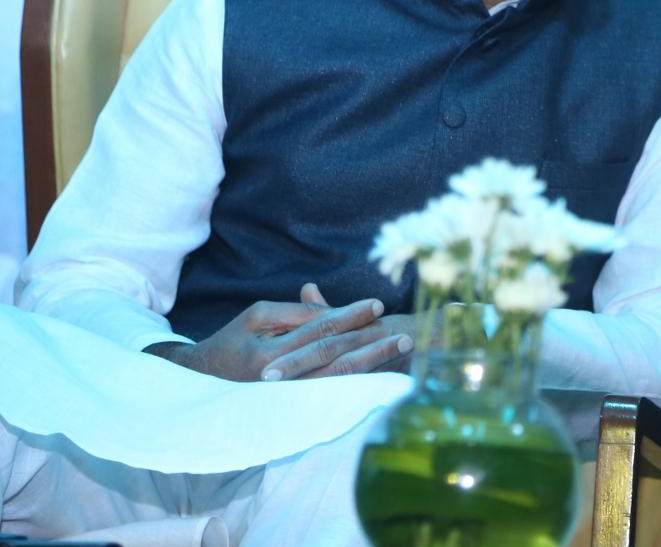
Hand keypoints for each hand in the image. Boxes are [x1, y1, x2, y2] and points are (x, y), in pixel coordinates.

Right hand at [144, 283, 412, 381]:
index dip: (350, 317)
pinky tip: (382, 375)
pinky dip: (358, 383)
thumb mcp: (255, 317)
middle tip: (405, 334)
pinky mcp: (295, 410)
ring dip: (372, 365)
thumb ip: (294, 313)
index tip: (378, 305)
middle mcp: (283, 380)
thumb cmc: (230, 343)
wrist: (201, 385)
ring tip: (399, 352)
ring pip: (338, 380)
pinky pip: (332, 395)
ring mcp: (289, 400)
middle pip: (337, 359)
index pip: (320, 331)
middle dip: (372, 345)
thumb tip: (330, 310)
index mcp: (270, 354)